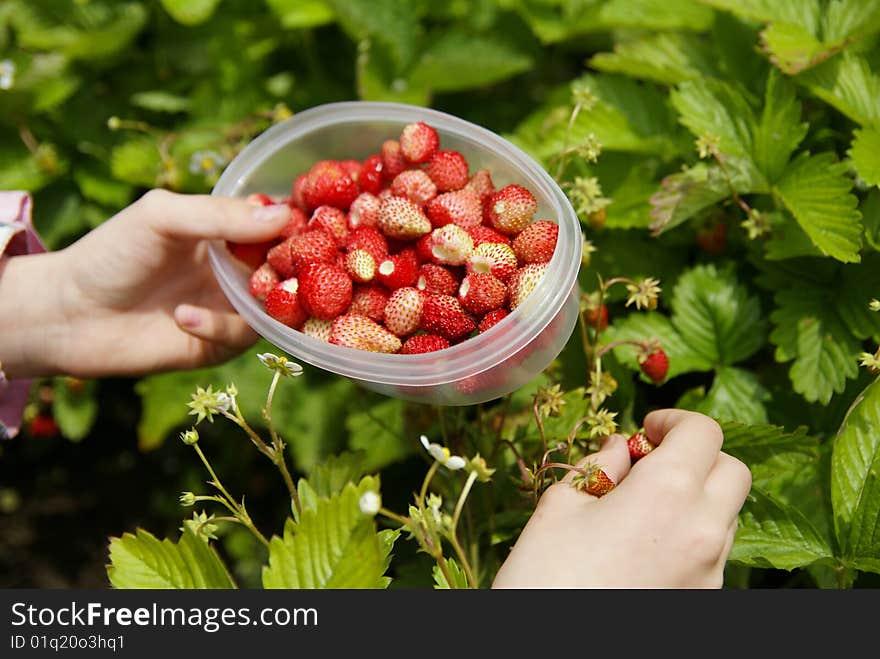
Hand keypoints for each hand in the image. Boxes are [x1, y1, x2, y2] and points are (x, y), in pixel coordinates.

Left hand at [0, 190, 289, 377]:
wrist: (67, 315)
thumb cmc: (111, 254)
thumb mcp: (162, 217)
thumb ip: (219, 215)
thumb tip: (283, 216)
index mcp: (227, 231)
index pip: (279, 223)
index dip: (299, 224)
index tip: (318, 225)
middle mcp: (235, 269)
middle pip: (288, 269)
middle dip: (294, 269)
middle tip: (293, 269)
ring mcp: (229, 308)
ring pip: (275, 308)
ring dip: (257, 302)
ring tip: (233, 295)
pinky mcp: (218, 345)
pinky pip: (241, 338)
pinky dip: (218, 327)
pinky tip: (182, 316)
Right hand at [492, 409, 750, 587]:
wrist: (550, 646)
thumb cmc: (545, 574)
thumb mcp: (561, 503)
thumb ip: (599, 465)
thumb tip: (621, 448)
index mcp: (667, 491)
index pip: (703, 432)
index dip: (675, 421)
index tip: (647, 429)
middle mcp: (702, 528)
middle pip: (732, 471)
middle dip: (698, 456)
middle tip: (652, 462)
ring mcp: (709, 570)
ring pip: (725, 513)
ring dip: (697, 496)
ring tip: (644, 507)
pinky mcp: (704, 599)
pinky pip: (711, 552)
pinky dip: (689, 534)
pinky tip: (645, 545)